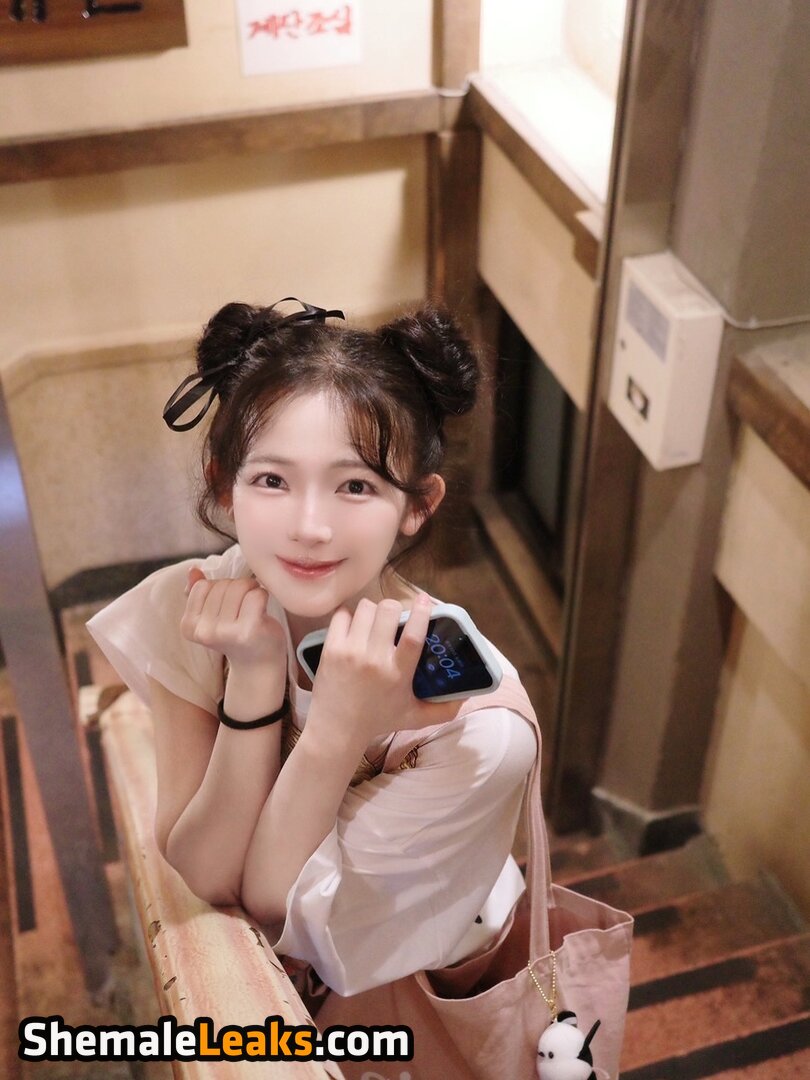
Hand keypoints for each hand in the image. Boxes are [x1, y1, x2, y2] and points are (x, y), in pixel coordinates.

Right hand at [180, 568, 286, 671]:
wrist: (258, 664)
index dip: (219, 587)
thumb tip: (192, 570)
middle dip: (237, 588)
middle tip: (244, 605)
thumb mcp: (212, 616)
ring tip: (253, 606)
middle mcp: (204, 631)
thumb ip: (199, 593)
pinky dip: (263, 595)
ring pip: (240, 586)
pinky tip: (262, 609)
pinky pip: (257, 594)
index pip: (203, 585)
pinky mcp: (249, 629)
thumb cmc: (236, 634)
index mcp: (189, 626)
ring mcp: (226, 632)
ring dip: (252, 589)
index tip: (228, 603)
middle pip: (223, 584)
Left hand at [307, 593, 462, 750]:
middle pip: (388, 610)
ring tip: (373, 624)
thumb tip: (466, 698)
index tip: (425, 599)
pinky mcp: (331, 649)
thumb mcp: (414, 718)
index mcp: (398, 673)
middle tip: (394, 619)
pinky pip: (342, 615)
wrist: (336, 730)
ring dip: (373, 611)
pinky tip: (353, 627)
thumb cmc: (378, 721)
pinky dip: (349, 616)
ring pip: (366, 608)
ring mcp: (350, 652)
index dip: (421, 612)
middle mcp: (374, 659)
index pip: (413, 635)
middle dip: (395, 608)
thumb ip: (443, 711)